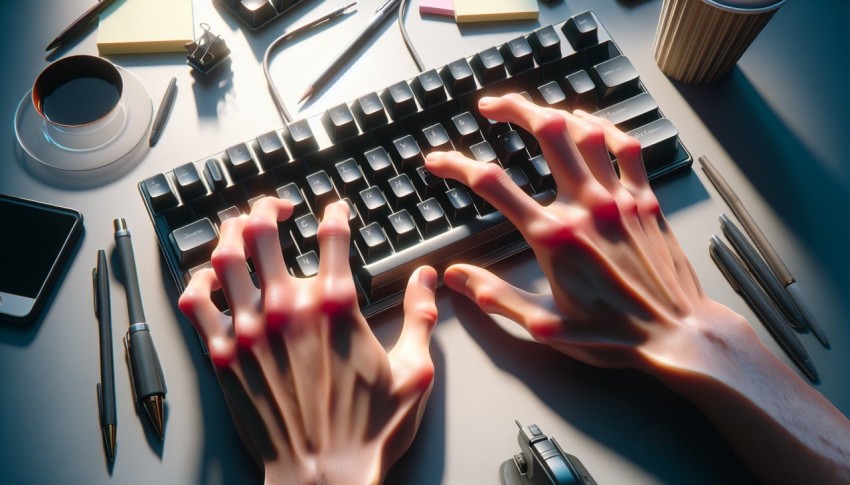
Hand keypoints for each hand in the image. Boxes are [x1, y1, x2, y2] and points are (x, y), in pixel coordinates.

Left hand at [179, 198, 437, 484]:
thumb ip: (421, 317)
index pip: (331, 235)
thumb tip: (427, 280)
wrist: (324, 478)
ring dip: (230, 232)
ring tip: (237, 226)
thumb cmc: (366, 432)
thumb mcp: (414, 372)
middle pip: (263, 231)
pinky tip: (206, 277)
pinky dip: (197, 281)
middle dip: (268, 209)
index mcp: (335, 307)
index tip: (334, 208)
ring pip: (226, 257)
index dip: (334, 212)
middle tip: (274, 207)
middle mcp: (288, 309)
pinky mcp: (223, 357)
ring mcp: (250, 331)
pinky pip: (196, 304)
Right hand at [425, 95, 849, 483]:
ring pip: (586, 131)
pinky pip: (626, 147)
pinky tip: (589, 123)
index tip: (438, 161)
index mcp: (554, 237)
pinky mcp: (646, 200)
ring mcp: (619, 198)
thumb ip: (495, 296)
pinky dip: (605, 127)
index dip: (457, 166)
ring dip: (554, 112)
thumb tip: (455, 278)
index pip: (493, 185)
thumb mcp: (543, 324)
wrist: (677, 335)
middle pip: (546, 133)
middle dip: (512, 109)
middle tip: (490, 106)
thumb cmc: (614, 335)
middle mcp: (586, 207)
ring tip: (534, 110)